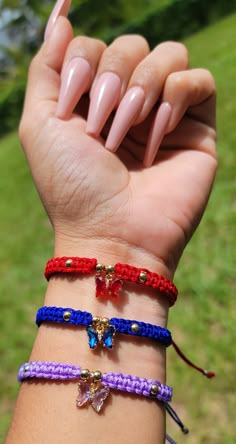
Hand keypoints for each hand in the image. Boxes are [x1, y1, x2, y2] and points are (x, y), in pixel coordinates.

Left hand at [19, 15, 216, 275]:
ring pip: (168, 54)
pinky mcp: (197, 127)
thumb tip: (63, 13)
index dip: (82, 63)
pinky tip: (158, 137)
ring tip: (128, 134)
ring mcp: (165, 113)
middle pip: (131, 45)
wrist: (111, 233)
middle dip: (111, 80)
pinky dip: (175, 101)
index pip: (94, 45)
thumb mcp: (40, 122)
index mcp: (93, 100)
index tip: (71, 105)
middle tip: (101, 129)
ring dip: (142, 90)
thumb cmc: (71, 184)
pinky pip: (198, 81)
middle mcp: (130, 101)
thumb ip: (48, 65)